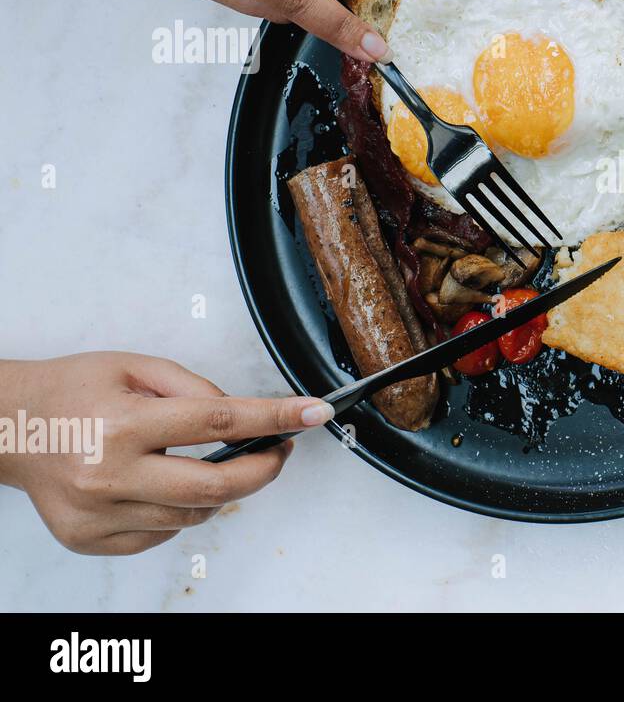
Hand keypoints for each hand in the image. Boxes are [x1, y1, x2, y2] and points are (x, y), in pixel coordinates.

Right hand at [0, 352, 333, 555]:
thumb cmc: (71, 391)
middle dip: (263, 470)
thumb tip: (242, 414)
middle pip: (215, 489)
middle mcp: (109, 474)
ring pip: (191, 516)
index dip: (276, 417)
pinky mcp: (90, 538)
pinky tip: (167, 484)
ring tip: (217, 462)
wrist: (7, 427)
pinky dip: (179, 511)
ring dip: (222, 491)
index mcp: (123, 424)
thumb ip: (194, 387)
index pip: (219, 421)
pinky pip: (160, 534)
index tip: (313, 414)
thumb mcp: (134, 366)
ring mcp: (98, 514)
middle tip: (281, 450)